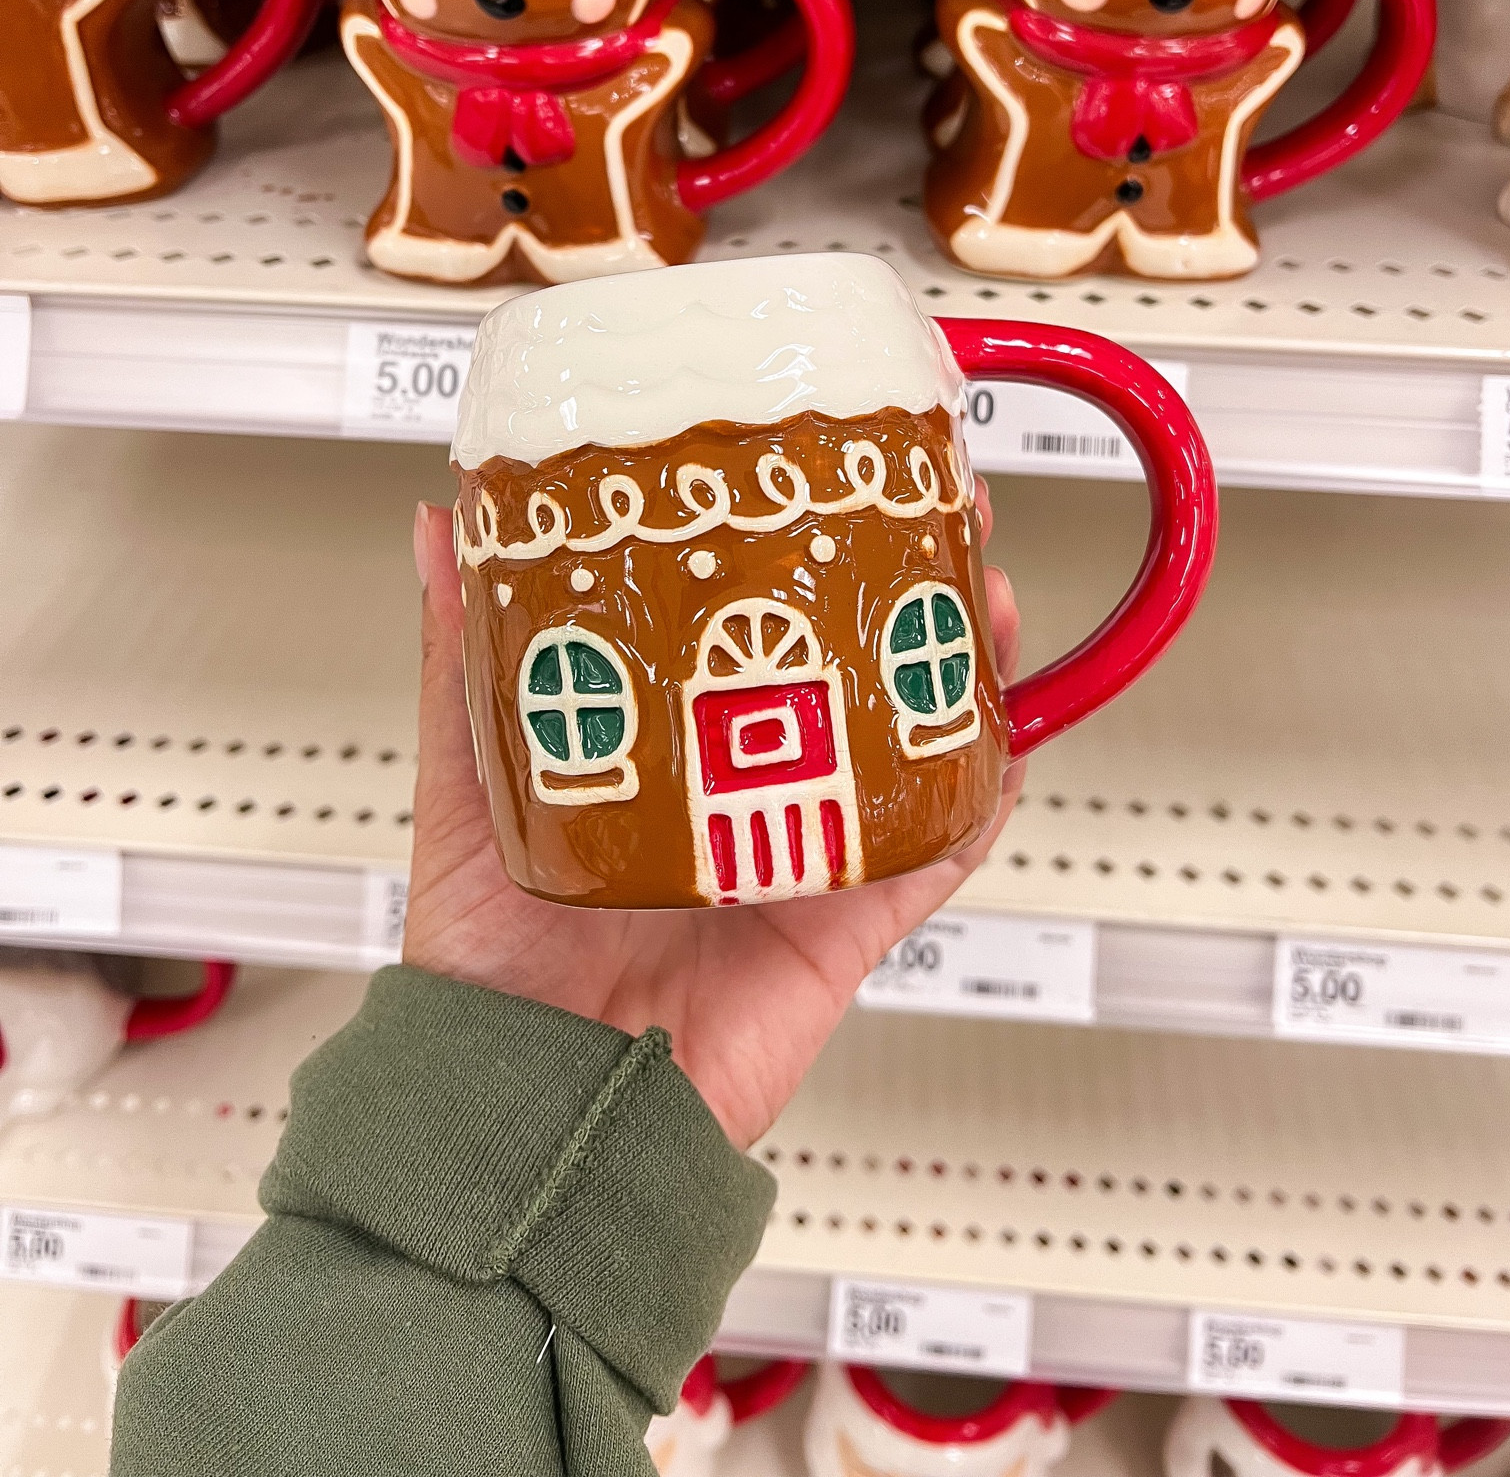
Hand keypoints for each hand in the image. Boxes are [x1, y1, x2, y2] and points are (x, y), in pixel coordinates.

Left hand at [404, 489, 1022, 1148]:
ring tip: (983, 600)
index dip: (797, 551)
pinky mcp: (847, 923)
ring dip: (958, 670)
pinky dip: (979, 796)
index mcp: (664, 748)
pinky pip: (935, 853)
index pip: (747, 627)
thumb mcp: (468, 776)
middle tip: (934, 516)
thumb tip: (442, 527)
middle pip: (851, 670)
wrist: (538, 1100)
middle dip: (903, 590)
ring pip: (911, 744)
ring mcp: (804, 851)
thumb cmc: (486, 956)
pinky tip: (1000, 732)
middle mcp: (742, 791)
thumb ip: (464, 653)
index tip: (823, 477)